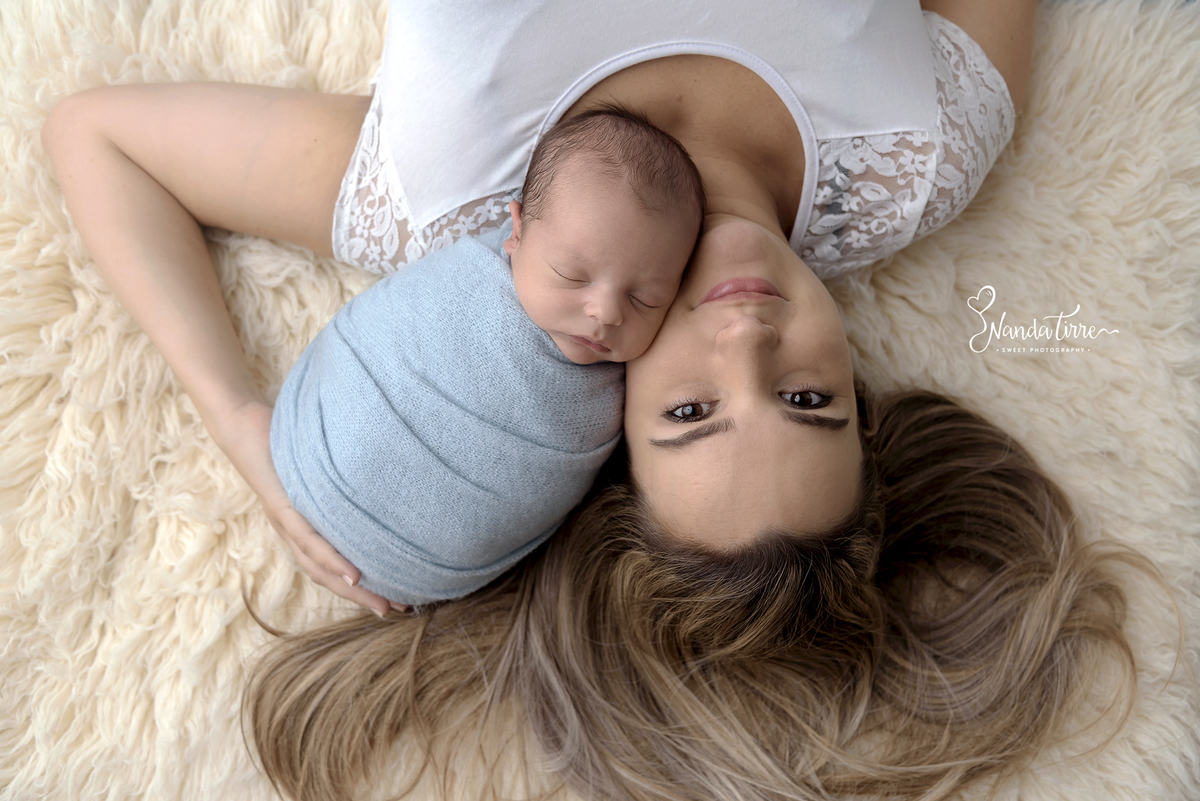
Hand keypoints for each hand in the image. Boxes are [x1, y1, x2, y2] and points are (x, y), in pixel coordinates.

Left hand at [212, 399, 398, 617]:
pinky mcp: (282, 507)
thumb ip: (333, 479)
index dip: (359, 586)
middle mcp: (292, 531)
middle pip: (327, 576)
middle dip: (362, 597)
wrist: (240, 426)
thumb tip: (371, 479)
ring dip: (352, 590)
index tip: (392, 596)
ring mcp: (287, 522)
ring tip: (381, 603)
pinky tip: (353, 575)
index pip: (330, 565)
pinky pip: (309, 539)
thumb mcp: (313, 467)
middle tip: (396, 610)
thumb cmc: (281, 443)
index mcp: (299, 526)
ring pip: (319, 567)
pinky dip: (332, 560)